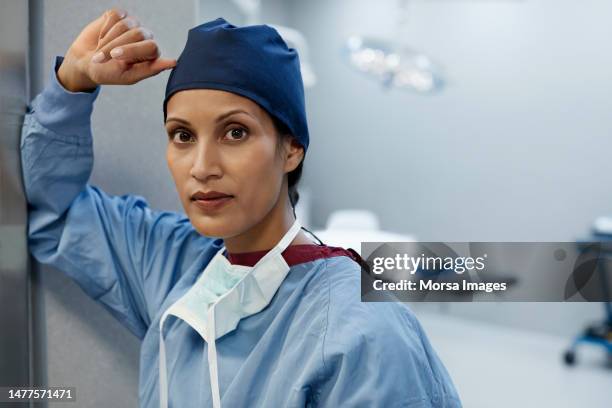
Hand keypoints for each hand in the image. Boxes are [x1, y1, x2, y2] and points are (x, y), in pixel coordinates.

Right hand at [57, 8, 176, 91]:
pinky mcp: (119, 15)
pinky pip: (114, 15)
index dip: (133, 51)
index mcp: (151, 54)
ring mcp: (132, 25)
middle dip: (116, 47)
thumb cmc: (108, 73)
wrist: (84, 62)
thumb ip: (151, 69)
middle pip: (138, 34)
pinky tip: (101, 38)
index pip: (152, 46)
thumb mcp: (128, 76)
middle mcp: (145, 37)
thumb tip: (174, 62)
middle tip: (101, 58)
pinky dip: (104, 28)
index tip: (115, 57)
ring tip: (99, 51)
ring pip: (125, 25)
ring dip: (107, 40)